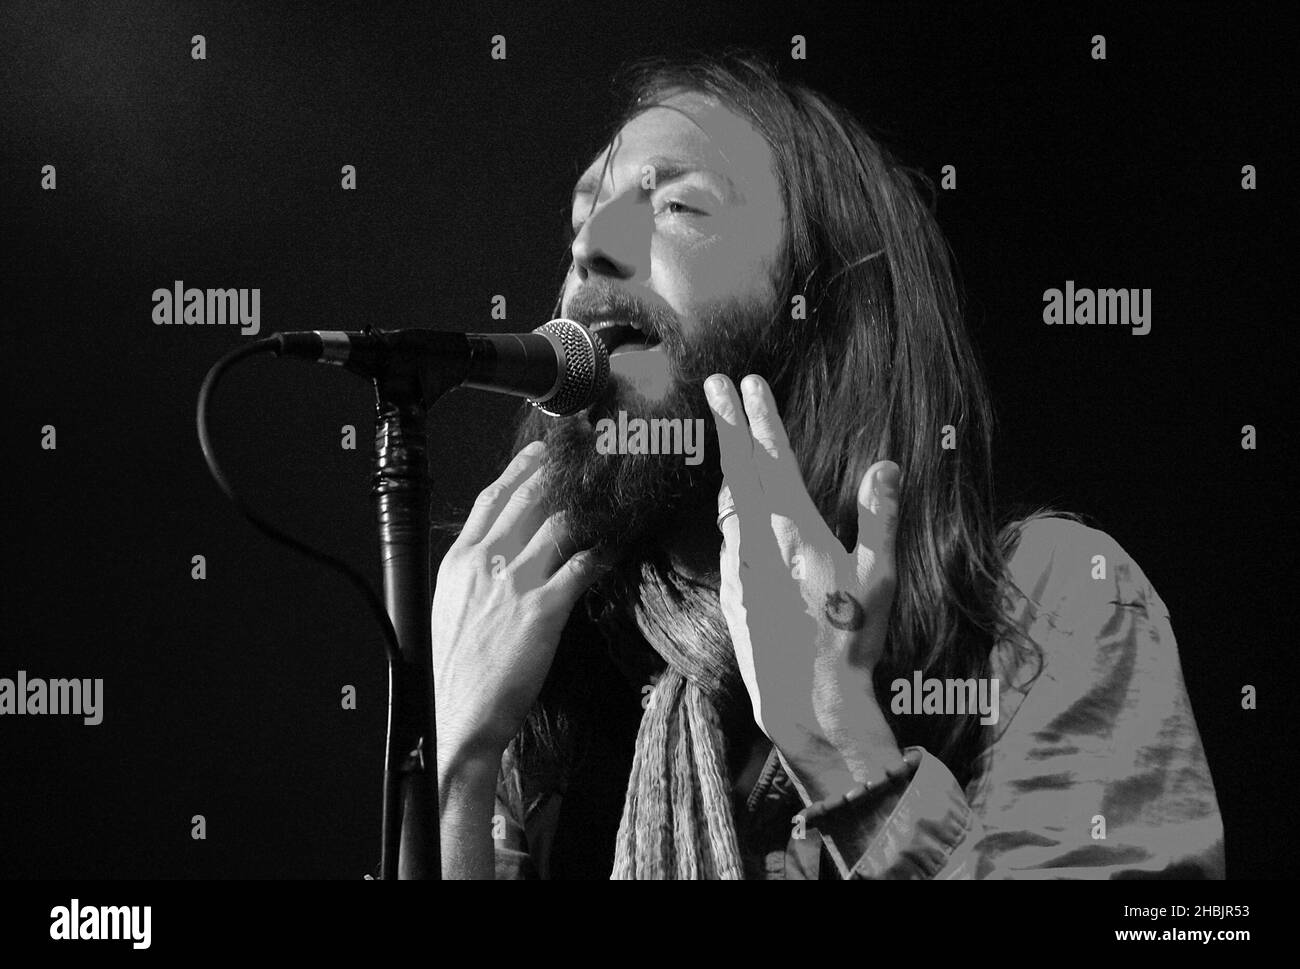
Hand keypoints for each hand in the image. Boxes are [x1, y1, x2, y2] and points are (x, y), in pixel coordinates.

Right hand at [431, 441, 604, 767]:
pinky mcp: (545, 609)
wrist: (455, 716)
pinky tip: (617, 543)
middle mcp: (486, 563)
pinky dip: (603, 551)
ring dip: (587, 507)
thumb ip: (473, 575)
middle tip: (585, 456)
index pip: (491, 498)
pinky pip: (582, 566)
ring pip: (558, 523)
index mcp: (459, 560)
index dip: (520, 468)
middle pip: (528, 499)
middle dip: (559, 472)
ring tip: (608, 495)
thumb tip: (496, 558)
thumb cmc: (453, 671)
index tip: (540, 452)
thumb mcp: (451, 607)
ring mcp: (516, 583)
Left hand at [704, 373, 904, 796]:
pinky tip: (730, 502)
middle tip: (714, 384)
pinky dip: (726, 504)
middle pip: (738, 468)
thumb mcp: (879, 580)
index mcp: (794, 530)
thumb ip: (881, 519)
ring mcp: (738, 565)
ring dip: (725, 462)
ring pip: (727, 499)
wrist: (803, 700)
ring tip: (722, 432)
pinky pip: (725, 533)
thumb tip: (885, 466)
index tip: (749, 384)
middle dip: (727, 422)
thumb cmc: (848, 641)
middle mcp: (758, 541)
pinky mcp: (731, 590)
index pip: (773, 460)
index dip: (761, 419)